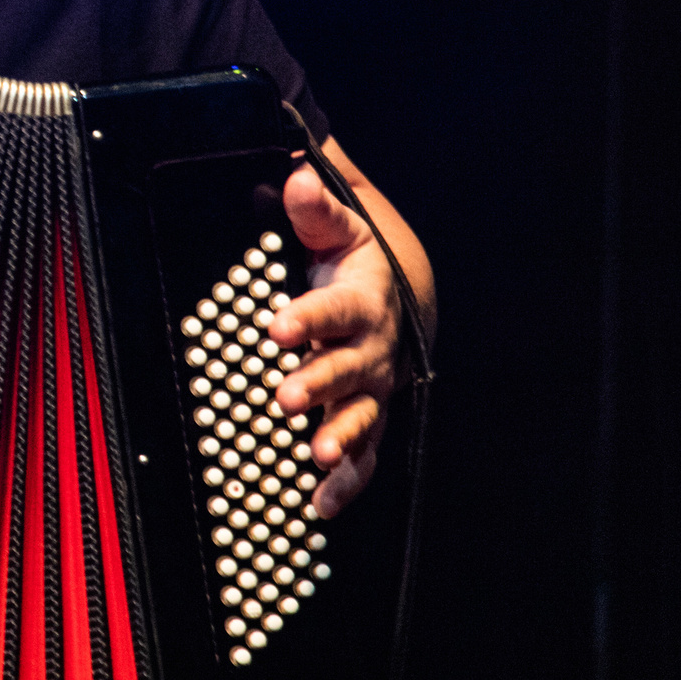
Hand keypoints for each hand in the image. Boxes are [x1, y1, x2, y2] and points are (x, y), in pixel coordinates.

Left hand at [268, 161, 408, 517]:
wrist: (404, 294)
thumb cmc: (358, 256)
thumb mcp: (342, 223)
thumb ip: (317, 205)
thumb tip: (297, 176)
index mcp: (362, 297)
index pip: (335, 308)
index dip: (308, 318)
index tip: (276, 325)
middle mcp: (371, 347)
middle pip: (347, 369)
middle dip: (317, 383)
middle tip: (283, 396)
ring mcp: (372, 387)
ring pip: (361, 417)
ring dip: (339, 438)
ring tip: (316, 456)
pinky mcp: (367, 414)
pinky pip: (363, 454)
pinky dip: (346, 481)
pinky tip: (321, 503)